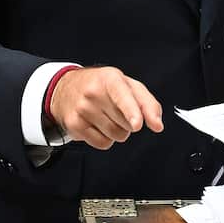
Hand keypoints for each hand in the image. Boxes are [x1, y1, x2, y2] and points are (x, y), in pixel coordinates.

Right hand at [49, 67, 163, 150]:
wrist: (67, 88)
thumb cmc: (103, 86)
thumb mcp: (128, 85)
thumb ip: (147, 103)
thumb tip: (157, 124)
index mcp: (110, 79)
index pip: (123, 97)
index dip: (132, 111)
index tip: (137, 124)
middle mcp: (94, 92)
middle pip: (125, 122)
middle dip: (128, 121)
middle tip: (117, 108)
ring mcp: (82, 109)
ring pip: (115, 135)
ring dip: (118, 131)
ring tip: (107, 115)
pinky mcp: (74, 125)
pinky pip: (103, 143)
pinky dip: (106, 138)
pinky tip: (97, 124)